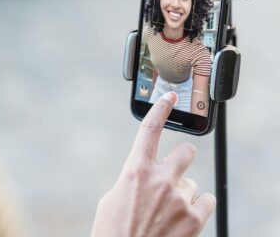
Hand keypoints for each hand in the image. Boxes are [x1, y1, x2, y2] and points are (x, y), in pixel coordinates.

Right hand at [91, 92, 215, 236]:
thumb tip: (146, 175)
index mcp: (135, 169)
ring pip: (193, 183)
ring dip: (184, 193)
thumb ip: (133, 179)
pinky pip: (206, 202)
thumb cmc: (113, 230)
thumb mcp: (113, 198)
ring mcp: (179, 199)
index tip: (170, 97)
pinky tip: (182, 219)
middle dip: (182, 158)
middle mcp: (160, 179)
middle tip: (176, 170)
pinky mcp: (194, 219)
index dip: (161, 108)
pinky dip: (197, 209)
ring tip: (168, 212)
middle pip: (186, 151)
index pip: (150, 128)